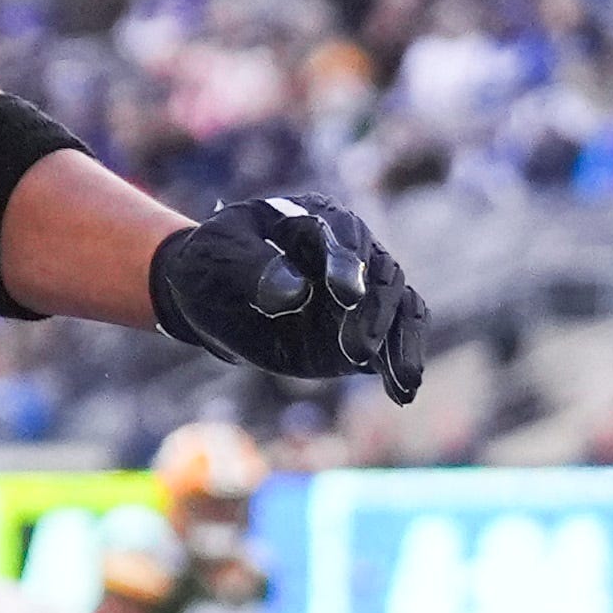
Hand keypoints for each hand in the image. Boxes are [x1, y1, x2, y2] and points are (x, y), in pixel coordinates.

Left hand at [146, 193, 424, 401]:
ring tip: (401, 380)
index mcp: (315, 219)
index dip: (349, 263)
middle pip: (383, 274)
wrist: (210, 299)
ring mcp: (362, 292)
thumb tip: (296, 292)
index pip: (345, 234)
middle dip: (375, 313)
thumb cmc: (212, 265)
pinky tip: (403, 394)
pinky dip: (402, 364)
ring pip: (402, 308)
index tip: (345, 296)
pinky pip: (396, 341)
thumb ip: (253, 267)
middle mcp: (350, 252)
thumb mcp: (218, 256)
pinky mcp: (363, 329)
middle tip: (357, 351)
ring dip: (402, 343)